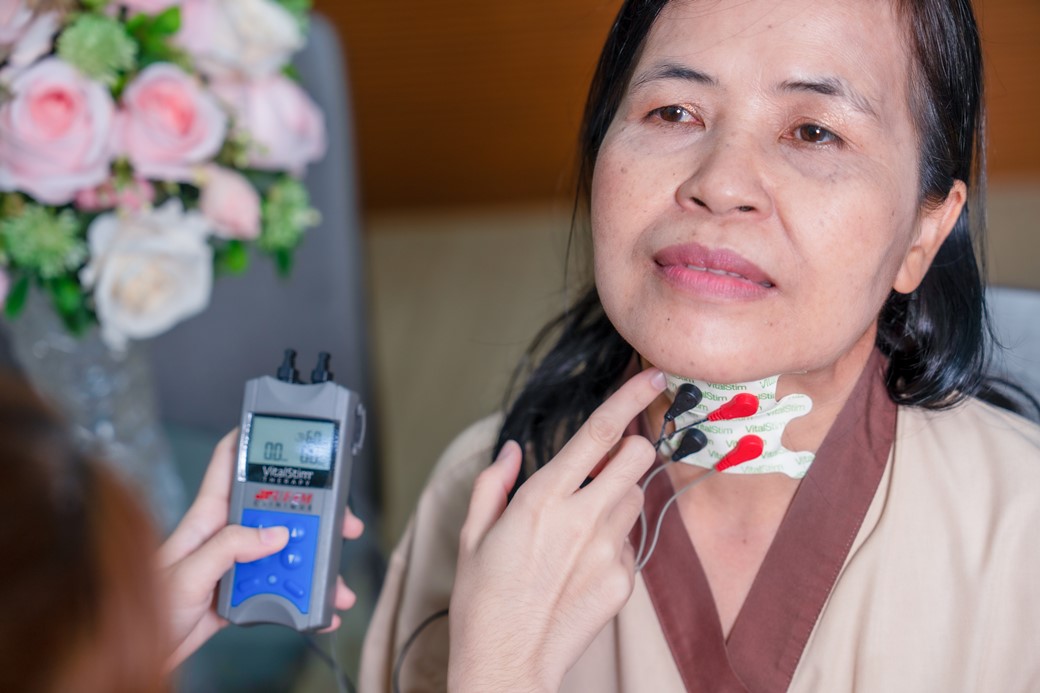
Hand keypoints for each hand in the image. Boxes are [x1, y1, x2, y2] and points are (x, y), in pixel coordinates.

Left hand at [158, 430, 364, 669]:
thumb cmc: (145, 609)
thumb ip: (229, 548)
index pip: (228, 467)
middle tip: (340, 520)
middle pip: (274, 512)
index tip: (274, 426)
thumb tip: (274, 533)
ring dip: (312, 565)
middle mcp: (224, 537)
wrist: (140, 656)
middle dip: (311, 513)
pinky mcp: (242, 593)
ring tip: (333, 579)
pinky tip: (317, 607)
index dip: (248, 441)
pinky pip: (279, 589)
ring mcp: (235, 565)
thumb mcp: (186, 573)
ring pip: (283, 553)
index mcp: (206, 520)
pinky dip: (301, 598)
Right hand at [448, 368, 665, 692]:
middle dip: (629, 448)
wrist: (506, 663)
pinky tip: (581, 566)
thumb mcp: (473, 534)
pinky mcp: (623, 581)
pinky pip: (628, 543)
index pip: (599, 433)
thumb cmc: (482, 599)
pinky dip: (612, 542)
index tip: (653, 375)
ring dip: (618, 496)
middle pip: (636, 457)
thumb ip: (494, 483)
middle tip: (609, 461)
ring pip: (635, 498)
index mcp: (542, 499)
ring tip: (580, 526)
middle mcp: (582, 518)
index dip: (631, 398)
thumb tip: (513, 451)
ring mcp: (608, 551)